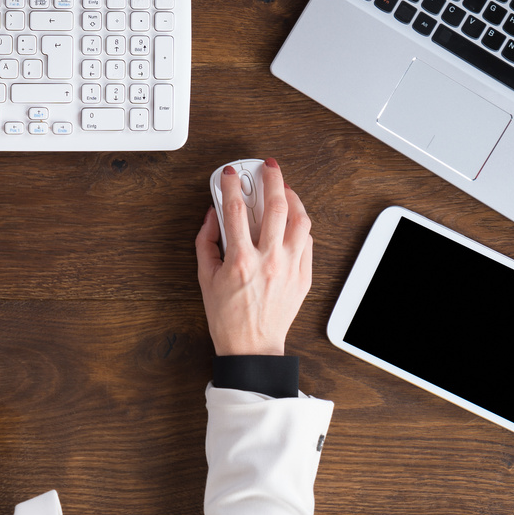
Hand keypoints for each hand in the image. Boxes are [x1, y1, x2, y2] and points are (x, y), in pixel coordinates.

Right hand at [194, 159, 313, 356]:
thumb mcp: (205, 278)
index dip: (231, 185)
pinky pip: (308, 241)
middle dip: (271, 179)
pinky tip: (293, 218)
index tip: (230, 174)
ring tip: (285, 189)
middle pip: (275, 206)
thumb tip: (212, 216)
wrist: (252, 347)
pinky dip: (300, 224)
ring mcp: (290, 267)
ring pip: (300, 220)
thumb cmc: (227, 317)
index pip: (235, 209)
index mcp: (240, 260)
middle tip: (268, 167)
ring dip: (293, 198)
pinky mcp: (304, 276)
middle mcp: (268, 260)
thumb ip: (206, 243)